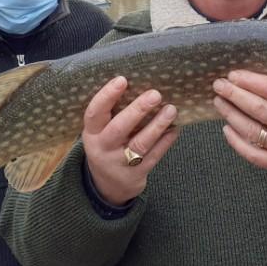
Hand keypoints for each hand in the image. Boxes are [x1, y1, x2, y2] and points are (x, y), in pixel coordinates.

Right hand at [82, 76, 178, 205]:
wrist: (108, 185)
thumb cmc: (108, 144)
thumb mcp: (100, 130)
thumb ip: (112, 112)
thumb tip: (138, 81)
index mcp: (91, 132)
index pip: (95, 112)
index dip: (107, 96)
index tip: (122, 80)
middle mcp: (103, 148)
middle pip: (119, 128)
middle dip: (138, 110)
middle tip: (155, 94)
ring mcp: (120, 163)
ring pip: (140, 143)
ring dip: (157, 125)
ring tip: (171, 110)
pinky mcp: (136, 174)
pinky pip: (153, 156)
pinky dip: (165, 141)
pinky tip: (175, 128)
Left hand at [212, 69, 266, 181]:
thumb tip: (256, 74)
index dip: (251, 81)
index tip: (234, 74)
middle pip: (258, 109)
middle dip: (235, 95)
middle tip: (218, 84)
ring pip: (251, 130)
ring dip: (231, 114)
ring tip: (218, 101)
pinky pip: (251, 153)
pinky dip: (236, 141)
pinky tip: (226, 128)